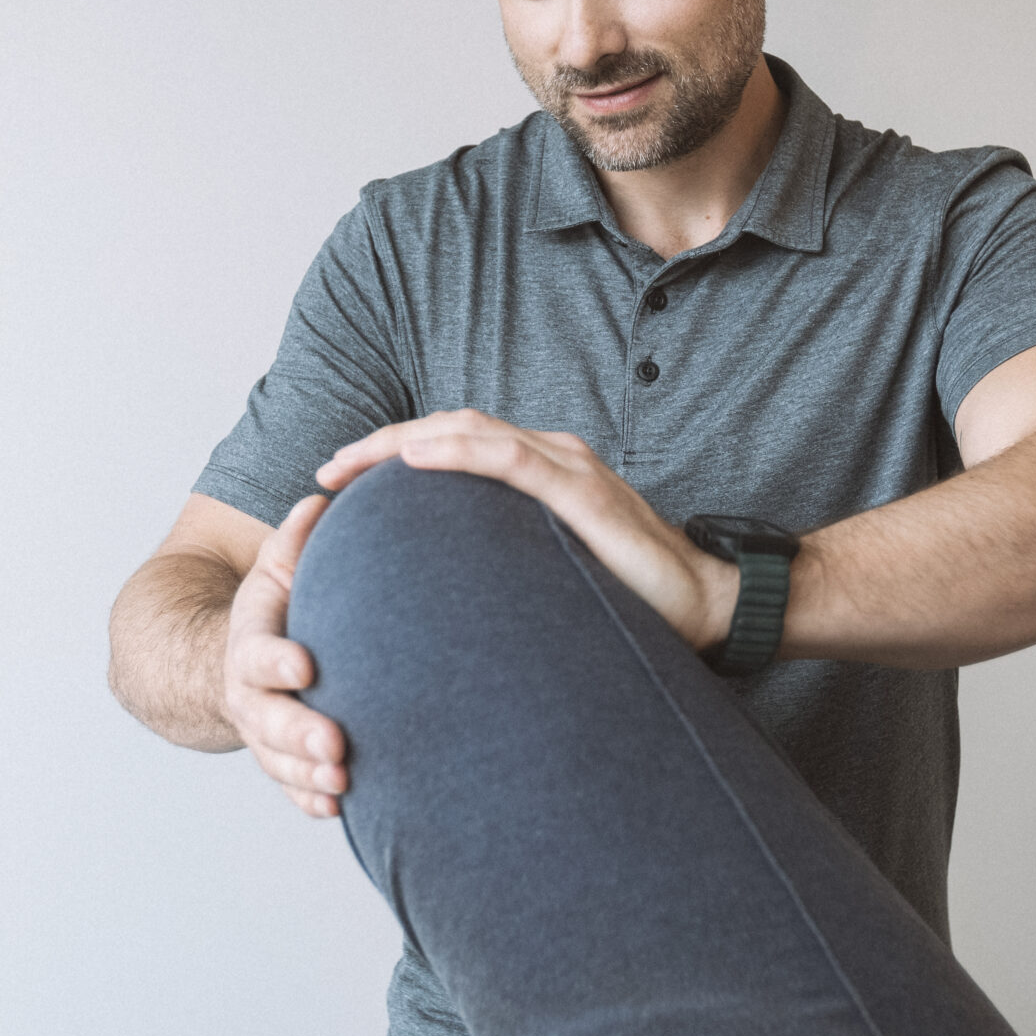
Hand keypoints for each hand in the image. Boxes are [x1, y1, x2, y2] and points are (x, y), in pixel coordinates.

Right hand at [222, 493, 346, 817]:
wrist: (239, 659)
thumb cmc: (275, 607)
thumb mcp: (277, 570)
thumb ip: (294, 541)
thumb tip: (319, 501)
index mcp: (248, 642)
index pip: (257, 654)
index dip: (278, 662)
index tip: (307, 665)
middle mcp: (250, 693)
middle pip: (268, 719)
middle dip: (300, 734)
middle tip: (334, 746)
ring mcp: (264, 731)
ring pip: (280, 760)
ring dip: (308, 774)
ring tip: (342, 783)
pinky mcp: (283, 759)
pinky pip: (292, 785)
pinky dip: (310, 798)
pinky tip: (336, 809)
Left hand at [318, 410, 739, 650]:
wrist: (708, 606)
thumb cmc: (636, 599)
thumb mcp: (556, 575)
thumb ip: (511, 567)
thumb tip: (453, 595)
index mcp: (546, 471)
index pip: (457, 444)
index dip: (395, 451)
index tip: (342, 480)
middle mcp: (555, 456)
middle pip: (451, 429)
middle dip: (382, 443)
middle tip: (327, 471)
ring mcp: (571, 468)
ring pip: (470, 433)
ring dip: (401, 442)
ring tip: (350, 462)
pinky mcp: (585, 492)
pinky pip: (509, 460)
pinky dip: (456, 453)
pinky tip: (413, 459)